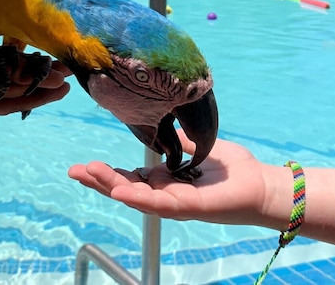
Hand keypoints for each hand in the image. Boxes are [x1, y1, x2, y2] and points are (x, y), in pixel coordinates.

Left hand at [0, 37, 70, 164]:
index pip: (7, 77)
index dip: (35, 79)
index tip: (63, 76)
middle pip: (11, 79)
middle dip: (39, 79)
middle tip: (69, 78)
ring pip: (0, 86)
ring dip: (25, 86)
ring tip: (52, 83)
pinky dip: (3, 95)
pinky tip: (8, 97)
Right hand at [68, 133, 276, 227]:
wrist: (261, 185)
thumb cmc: (234, 170)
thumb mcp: (201, 149)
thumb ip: (180, 142)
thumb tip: (165, 127)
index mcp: (166, 182)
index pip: (131, 178)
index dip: (108, 173)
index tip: (85, 164)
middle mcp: (166, 194)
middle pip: (126, 189)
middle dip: (99, 181)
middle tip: (73, 171)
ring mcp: (175, 203)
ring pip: (136, 197)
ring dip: (111, 187)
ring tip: (88, 174)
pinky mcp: (189, 207)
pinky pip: (159, 205)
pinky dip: (138, 198)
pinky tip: (119, 191)